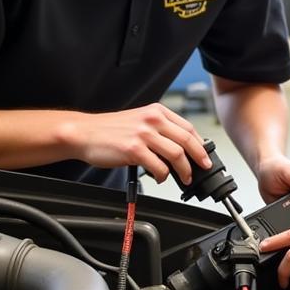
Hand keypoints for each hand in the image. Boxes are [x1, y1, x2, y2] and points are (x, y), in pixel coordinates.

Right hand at [59, 103, 209, 183]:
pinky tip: (161, 177)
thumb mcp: (139, 121)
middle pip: (187, 140)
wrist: (84, 132)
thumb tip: (181, 149)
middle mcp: (152, 120)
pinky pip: (158, 167)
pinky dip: (164, 176)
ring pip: (176, 154)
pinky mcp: (133, 149)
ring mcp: (143, 134)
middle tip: (203, 169)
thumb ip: (160, 130)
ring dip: (184, 170)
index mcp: (156, 111)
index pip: (188, 127)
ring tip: (184, 178)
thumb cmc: (110, 130)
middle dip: (199, 158)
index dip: (200, 144)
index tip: (205, 156)